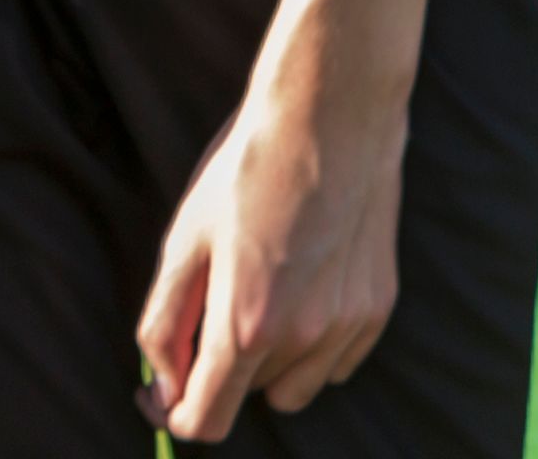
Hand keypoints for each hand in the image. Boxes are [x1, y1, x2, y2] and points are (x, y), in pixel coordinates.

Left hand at [138, 66, 403, 438]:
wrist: (330, 116)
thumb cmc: (248, 170)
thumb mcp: (184, 240)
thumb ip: (165, 322)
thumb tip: (162, 383)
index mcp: (246, 325)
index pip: (207, 421)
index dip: (173, 414)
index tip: (158, 391)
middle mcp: (304, 340)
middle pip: (248, 397)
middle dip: (219, 368)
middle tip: (209, 301)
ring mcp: (348, 327)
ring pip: (294, 386)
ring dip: (268, 361)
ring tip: (258, 287)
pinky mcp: (379, 309)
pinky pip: (335, 362)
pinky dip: (312, 344)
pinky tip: (300, 283)